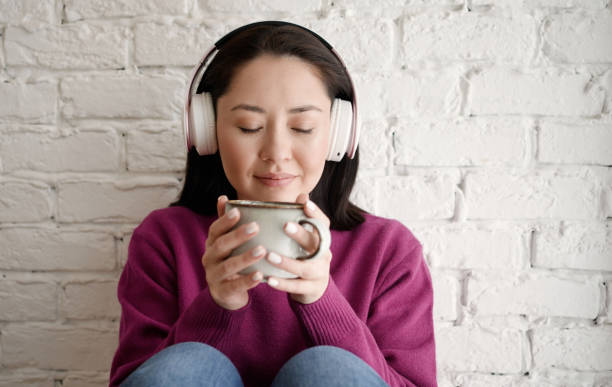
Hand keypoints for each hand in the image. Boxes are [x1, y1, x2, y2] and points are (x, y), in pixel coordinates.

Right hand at [202, 195, 265, 309]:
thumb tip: (222, 197)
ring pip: (228, 266)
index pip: (215, 230)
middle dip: (238, 236)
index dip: (224, 221)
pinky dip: (247, 281)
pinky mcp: (223, 291)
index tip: (237, 212)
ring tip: (262, 250)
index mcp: (212, 244)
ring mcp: (214, 276)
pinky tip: (260, 275)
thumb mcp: (226, 243)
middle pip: (221, 245)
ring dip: (245, 258)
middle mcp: (210, 258)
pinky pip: (235, 286)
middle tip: (256, 227)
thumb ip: (225, 222)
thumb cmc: (230, 261)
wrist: (225, 294)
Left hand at [265, 193, 331, 303]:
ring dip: (288, 262)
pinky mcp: (312, 289)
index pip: (323, 224)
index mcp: (321, 240)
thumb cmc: (303, 258)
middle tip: (285, 226)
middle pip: (315, 243)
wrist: (313, 289)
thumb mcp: (304, 240)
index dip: (316, 213)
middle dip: (301, 234)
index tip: (305, 203)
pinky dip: (283, 283)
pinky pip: (297, 287)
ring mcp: (320, 273)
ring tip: (270, 255)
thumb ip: (300, 220)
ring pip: (306, 268)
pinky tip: (269, 279)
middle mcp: (324, 255)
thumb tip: (301, 195)